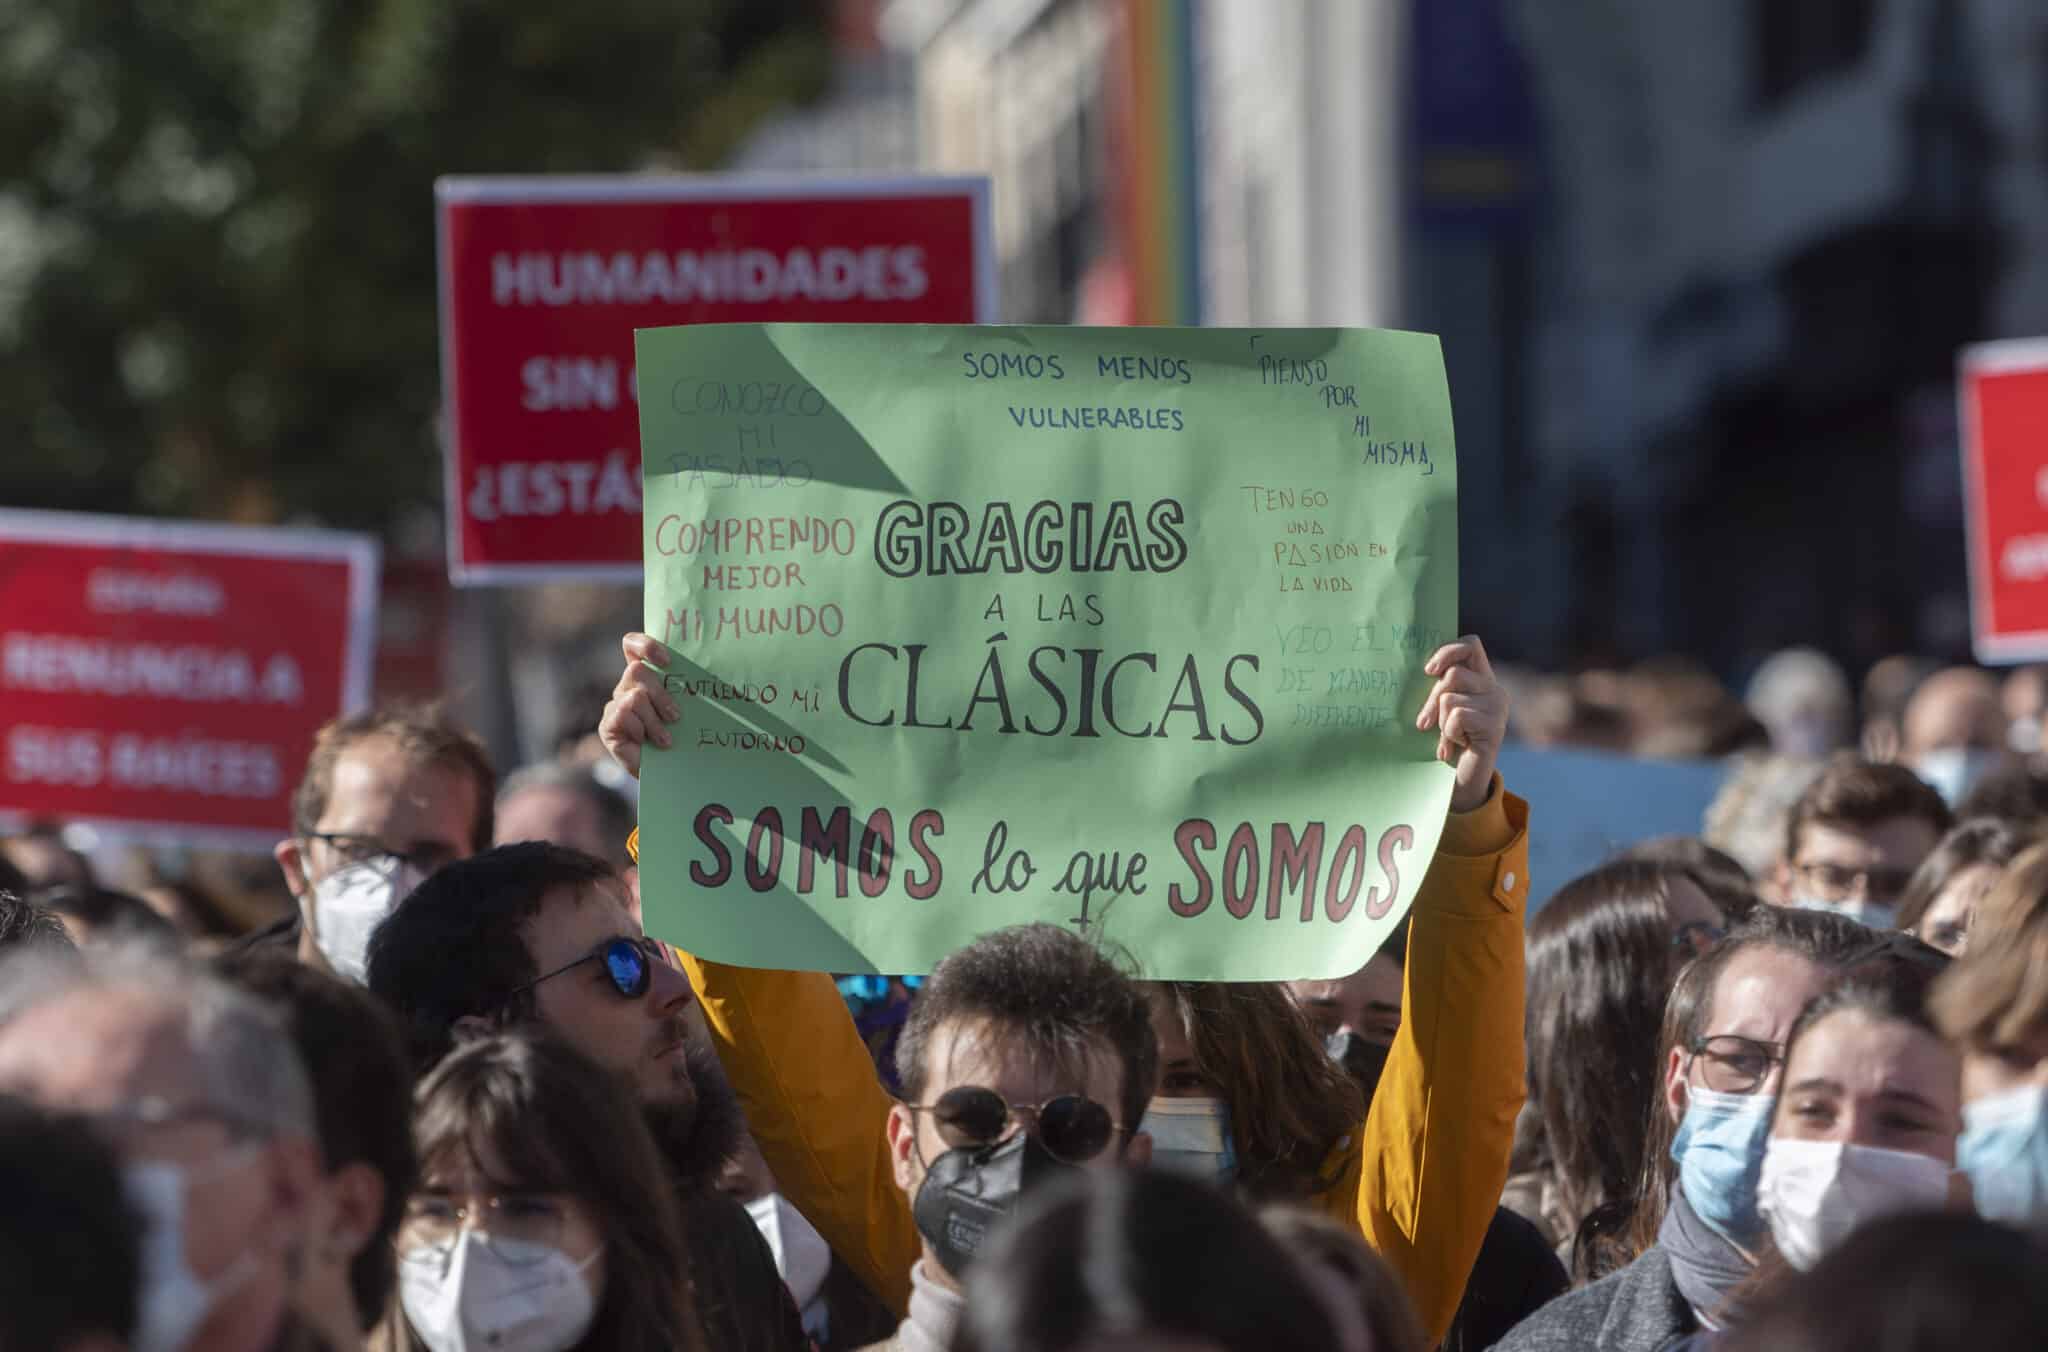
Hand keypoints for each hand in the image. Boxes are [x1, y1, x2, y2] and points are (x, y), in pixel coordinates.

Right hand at [599, 632, 680, 778]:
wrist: (668, 773)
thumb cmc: (682, 739)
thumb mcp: (689, 710)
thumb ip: (689, 689)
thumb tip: (719, 675)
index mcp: (647, 676)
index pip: (633, 646)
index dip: (646, 645)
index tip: (667, 661)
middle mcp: (628, 686)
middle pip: (637, 670)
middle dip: (660, 693)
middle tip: (676, 716)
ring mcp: (615, 705)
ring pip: (634, 696)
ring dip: (654, 720)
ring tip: (666, 739)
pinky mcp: (608, 725)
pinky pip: (623, 714)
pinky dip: (641, 730)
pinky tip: (647, 743)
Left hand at [1416, 636, 1508, 814]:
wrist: (1462, 782)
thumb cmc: (1447, 743)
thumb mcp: (1442, 710)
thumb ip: (1440, 688)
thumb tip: (1423, 669)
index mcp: (1483, 680)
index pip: (1471, 644)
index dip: (1448, 650)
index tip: (1429, 671)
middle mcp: (1495, 689)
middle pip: (1452, 674)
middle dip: (1431, 700)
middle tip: (1423, 724)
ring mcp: (1497, 707)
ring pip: (1450, 697)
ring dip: (1441, 722)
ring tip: (1449, 738)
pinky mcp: (1495, 726)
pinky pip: (1456, 717)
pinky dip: (1448, 734)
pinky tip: (1456, 747)